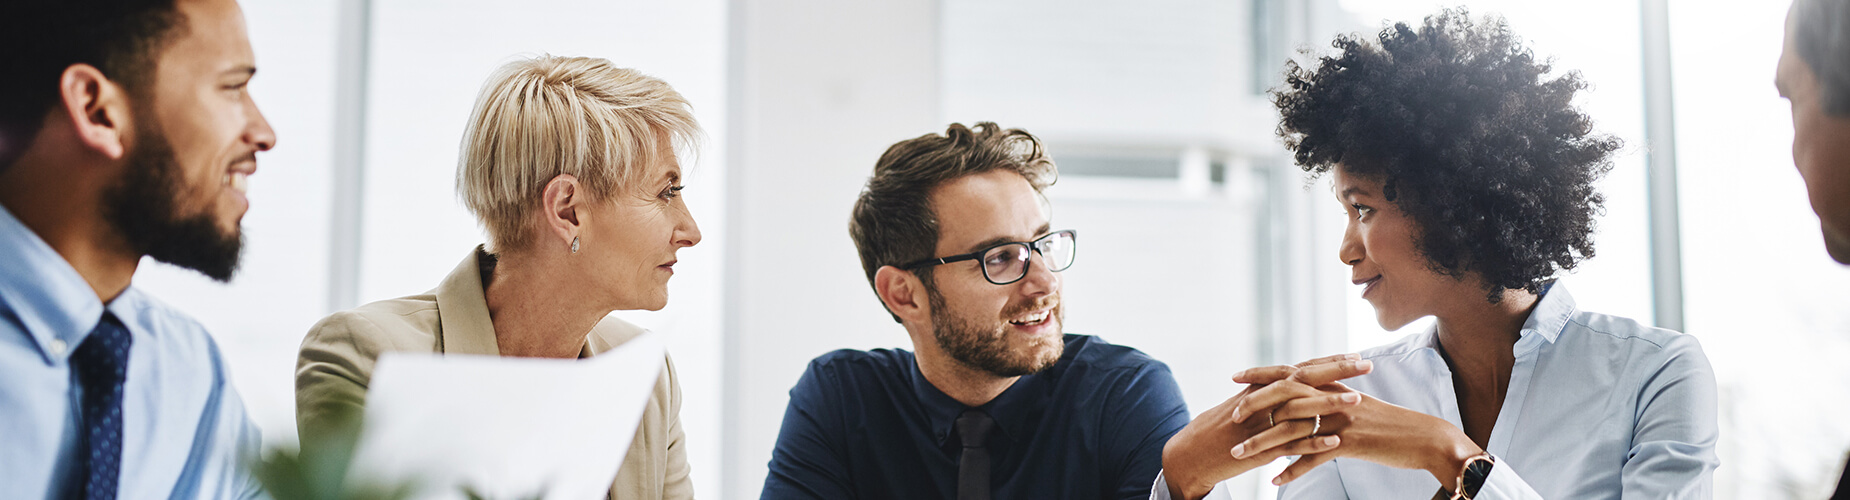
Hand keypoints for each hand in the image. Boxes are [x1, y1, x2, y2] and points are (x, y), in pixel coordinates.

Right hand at [1160, 354, 1372, 499]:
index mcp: (1261, 389)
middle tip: (1366, 364)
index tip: (1355, 355)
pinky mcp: (1260, 448)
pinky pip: (1290, 444)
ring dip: (1330, 404)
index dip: (1328, 361)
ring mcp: (1262, 424)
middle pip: (1304, 379)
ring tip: (1358, 401)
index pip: (1300, 369)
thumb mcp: (1242, 406)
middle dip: (1337, 370)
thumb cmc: (1217, 431)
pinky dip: (1313, 442)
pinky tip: (1335, 441)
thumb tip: (1291, 388)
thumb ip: (1267, 396)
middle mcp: (1262, 400)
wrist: (1191, 453)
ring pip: (1300, 410)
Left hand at [1241, 391, 1482, 489]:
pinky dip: (1292, 469)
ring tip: (1240, 455)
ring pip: (1293, 430)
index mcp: (1334, 386)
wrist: (1425, 437)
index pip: (1291, 374)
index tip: (1237, 377)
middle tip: (1233, 417)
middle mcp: (1334, 398)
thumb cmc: (1391, 424)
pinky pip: (1313, 458)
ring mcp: (1341, 420)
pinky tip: (1274, 479)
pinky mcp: (1349, 443)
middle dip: (1255, 406)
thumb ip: (1332, 398)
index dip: (1263, 374)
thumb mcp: (1359, 405)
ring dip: (1263, 444)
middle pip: (1286, 398)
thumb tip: (1308, 399)